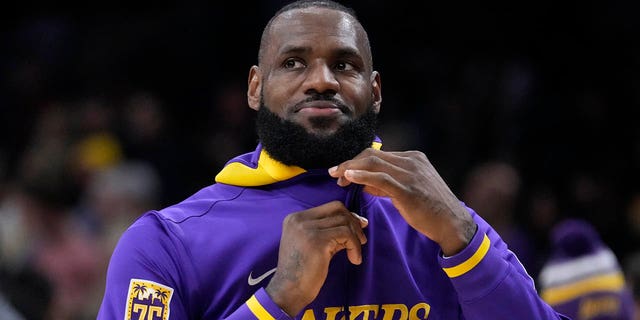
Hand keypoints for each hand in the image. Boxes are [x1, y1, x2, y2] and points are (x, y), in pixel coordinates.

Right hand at [265, 201, 367, 315]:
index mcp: (295, 218)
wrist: (288, 291)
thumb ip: (330, 232)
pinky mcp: (317, 240)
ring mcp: (307, 229)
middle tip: (361, 239)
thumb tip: (358, 222)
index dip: (347, 216)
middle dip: (354, 222)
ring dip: (356, 238)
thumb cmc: (302, 272)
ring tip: (356, 254)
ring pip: (344, 222)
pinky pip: (346, 235)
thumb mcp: (314, 245)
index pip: (330, 207)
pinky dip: (355, 247)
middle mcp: (299, 219)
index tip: (358, 229)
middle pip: (337, 209)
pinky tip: (354, 259)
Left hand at [328, 148, 475, 255]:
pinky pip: (380, 178)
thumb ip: (387, 183)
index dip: (357, 161)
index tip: (343, 172)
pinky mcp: (408, 189)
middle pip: (372, 155)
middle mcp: (412, 161)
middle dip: (350, 163)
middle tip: (335, 174)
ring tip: (338, 177)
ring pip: (374, 163)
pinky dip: (362, 175)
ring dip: (351, 168)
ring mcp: (411, 174)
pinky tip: (349, 177)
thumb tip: (364, 181)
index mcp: (413, 158)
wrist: (452, 224)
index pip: (378, 154)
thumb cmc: (430, 210)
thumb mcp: (409, 190)